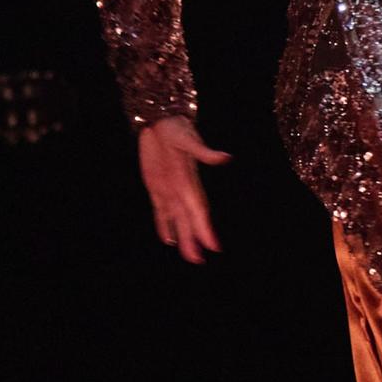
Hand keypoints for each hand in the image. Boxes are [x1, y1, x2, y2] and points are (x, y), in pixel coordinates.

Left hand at [137, 116, 230, 262]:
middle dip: (194, 240)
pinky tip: (168, 240)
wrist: (158, 120)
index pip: (199, 209)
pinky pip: (161, 211)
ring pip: (177, 219)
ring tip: (190, 257)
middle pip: (189, 220)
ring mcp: (169, 190)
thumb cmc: (175, 127)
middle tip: (198, 261)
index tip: (214, 245)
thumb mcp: (188, 138)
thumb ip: (204, 151)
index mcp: (190, 181)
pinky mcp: (156, 187)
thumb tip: (225, 157)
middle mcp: (182, 189)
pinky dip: (164, 225)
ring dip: (182, 237)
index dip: (205, 228)